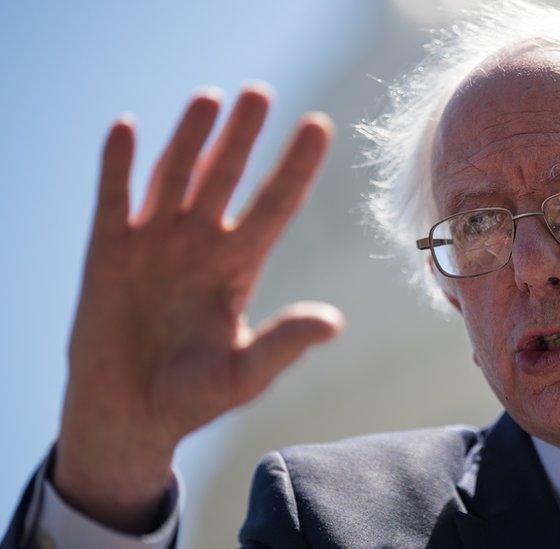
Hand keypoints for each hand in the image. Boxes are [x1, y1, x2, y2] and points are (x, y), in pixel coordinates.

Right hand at [53, 84, 344, 532]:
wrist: (126, 416)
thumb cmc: (191, 399)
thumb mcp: (244, 375)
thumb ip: (282, 343)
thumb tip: (334, 322)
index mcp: (239, 266)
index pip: (276, 204)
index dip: (297, 165)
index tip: (320, 124)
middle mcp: (200, 243)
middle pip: (227, 177)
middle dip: (243, 136)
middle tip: (260, 93)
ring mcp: (154, 242)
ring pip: (174, 175)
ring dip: (189, 137)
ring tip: (208, 98)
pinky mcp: (107, 252)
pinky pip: (113, 199)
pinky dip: (116, 165)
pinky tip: (126, 128)